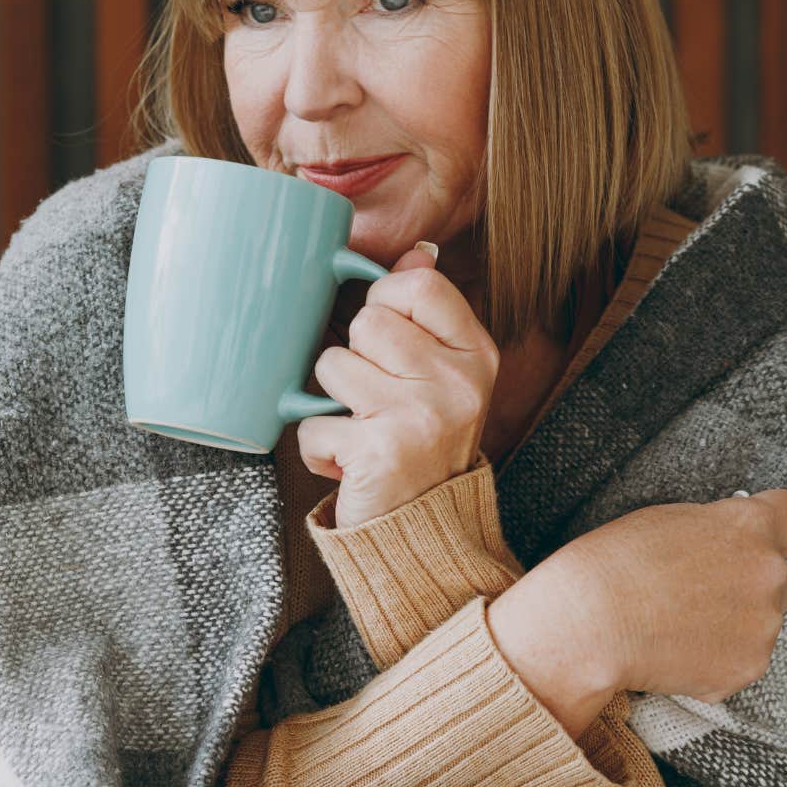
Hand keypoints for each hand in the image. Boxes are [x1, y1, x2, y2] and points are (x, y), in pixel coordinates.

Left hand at [297, 241, 500, 530]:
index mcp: (476, 355)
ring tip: (360, 429)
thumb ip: (430, 314)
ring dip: (331, 402)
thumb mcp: (444, 377)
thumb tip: (419, 251)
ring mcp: (422, 416)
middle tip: (376, 399)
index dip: (386, 303)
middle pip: (366, 321)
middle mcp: (457, 383)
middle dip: (355, 359)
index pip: (418, 285)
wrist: (427, 535)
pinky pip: (311, 421)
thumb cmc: (424, 446)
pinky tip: (348, 464)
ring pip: (331, 364)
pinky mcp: (380, 451)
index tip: (387, 340)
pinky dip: (318, 447)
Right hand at [516, 489, 786, 704]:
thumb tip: (730, 541)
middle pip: (776, 574)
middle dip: (744, 581)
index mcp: (750, 526)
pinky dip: (715, 659)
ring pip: (759, 620)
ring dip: (730, 623)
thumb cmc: (615, 564)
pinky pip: (742, 659)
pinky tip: (676, 650)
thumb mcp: (667, 520)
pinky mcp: (750, 668)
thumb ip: (716, 528)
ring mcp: (764, 625)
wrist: (590, 624)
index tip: (757, 533)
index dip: (776, 521)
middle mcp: (770, 574)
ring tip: (676, 624)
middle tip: (693, 590)